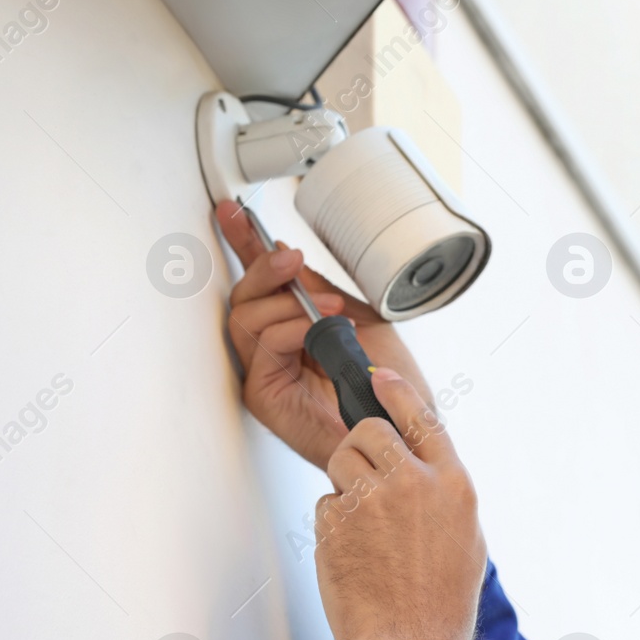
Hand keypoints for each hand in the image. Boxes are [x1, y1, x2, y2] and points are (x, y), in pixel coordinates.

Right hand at [217, 199, 433, 468]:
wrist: (404, 427)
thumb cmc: (387, 385)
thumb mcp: (358, 318)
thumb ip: (319, 291)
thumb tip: (287, 257)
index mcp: (292, 330)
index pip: (260, 284)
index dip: (245, 246)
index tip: (235, 212)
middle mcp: (272, 351)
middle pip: (242, 298)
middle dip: (263, 269)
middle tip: (291, 260)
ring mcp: (266, 373)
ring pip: (245, 318)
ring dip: (286, 303)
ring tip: (328, 310)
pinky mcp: (265, 397)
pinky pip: (264, 347)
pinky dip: (291, 330)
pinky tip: (319, 332)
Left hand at [315, 368, 485, 639]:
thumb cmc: (440, 602)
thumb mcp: (466, 538)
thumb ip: (443, 494)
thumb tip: (424, 470)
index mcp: (453, 484)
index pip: (421, 417)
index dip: (397, 392)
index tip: (379, 376)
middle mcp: (414, 483)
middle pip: (370, 432)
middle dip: (362, 450)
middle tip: (366, 483)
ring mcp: (372, 501)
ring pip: (342, 461)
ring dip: (345, 485)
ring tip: (364, 529)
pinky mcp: (336, 522)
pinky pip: (326, 503)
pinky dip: (334, 524)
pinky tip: (355, 555)